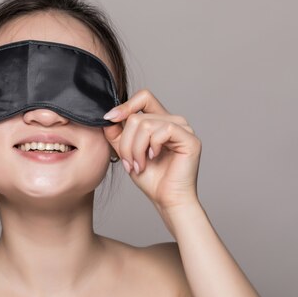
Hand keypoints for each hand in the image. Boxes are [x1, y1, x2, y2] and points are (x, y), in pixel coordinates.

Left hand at [102, 89, 201, 213]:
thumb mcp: (126, 152)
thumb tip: (107, 117)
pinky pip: (161, 131)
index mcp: (160, 121)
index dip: (125, 105)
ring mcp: (184, 128)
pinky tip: (153, 158)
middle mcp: (173, 121)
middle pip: (137, 116)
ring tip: (139, 165)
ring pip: (145, 124)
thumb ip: (117, 134)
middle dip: (126, 142)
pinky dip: (151, 147)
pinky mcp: (190, 139)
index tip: (109, 119)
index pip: (143, 97)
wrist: (166, 199)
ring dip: (135, 149)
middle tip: (129, 162)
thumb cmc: (151, 178)